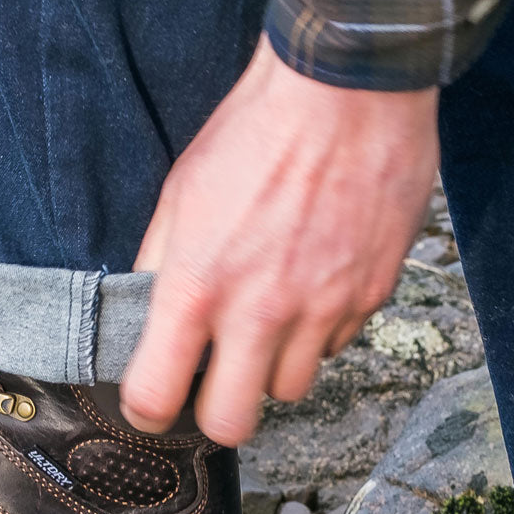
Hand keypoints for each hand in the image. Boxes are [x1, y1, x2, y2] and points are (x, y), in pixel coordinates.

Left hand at [119, 35, 439, 445]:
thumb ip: (161, 263)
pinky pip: (336, 345)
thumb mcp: (182, 193)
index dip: (146, 410)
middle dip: (217, 412)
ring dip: (273, 368)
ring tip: (271, 322)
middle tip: (216, 382)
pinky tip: (314, 284)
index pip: (155, 394)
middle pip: (230, 424)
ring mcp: (320, 309)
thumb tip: (144, 313)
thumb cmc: (257, 131)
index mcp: (198, 284)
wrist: (346, 89)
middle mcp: (259, 311)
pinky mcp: (368, 297)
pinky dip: (320, 331)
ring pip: (290, 389)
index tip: (151, 401)